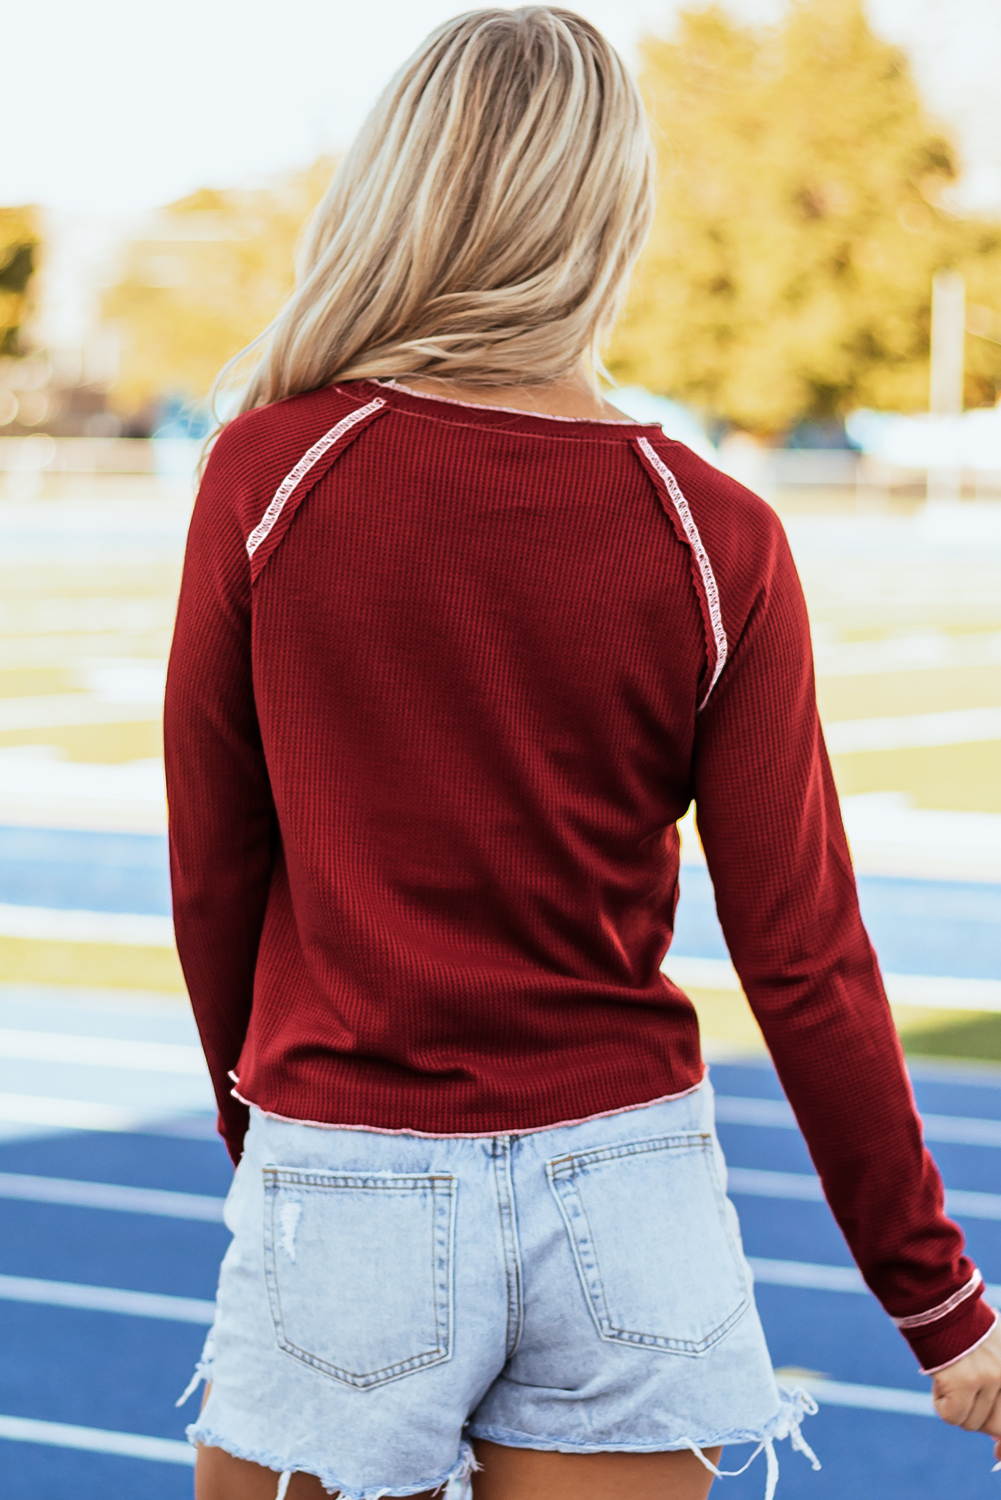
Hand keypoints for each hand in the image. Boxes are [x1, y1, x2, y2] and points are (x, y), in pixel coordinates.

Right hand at [931, 1318, 1000, 1460]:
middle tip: (963, 1397)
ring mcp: (988, 1379)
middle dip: (977, 1418)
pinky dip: (940, 1403)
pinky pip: (951, 1416)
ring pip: (970, 1423)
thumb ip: (997, 1388)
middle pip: (994, 1427)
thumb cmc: (963, 1327)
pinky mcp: (963, 1380)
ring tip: (950, 1375)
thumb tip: (998, 1444)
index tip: (997, 1453)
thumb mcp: (994, 1355)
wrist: (940, 1299)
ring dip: (956, 1406)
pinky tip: (939, 1380)